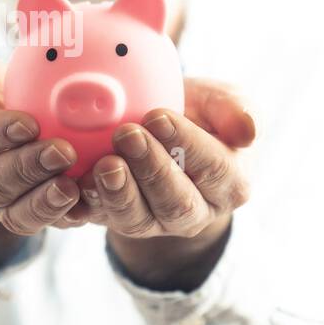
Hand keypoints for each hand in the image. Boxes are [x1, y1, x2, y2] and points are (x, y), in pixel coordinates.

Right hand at [0, 54, 84, 269]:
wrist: (2, 121)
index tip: (29, 123)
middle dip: (28, 169)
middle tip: (62, 151)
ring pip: (15, 213)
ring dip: (45, 201)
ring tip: (73, 185)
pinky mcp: (23, 215)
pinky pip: (42, 222)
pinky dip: (65, 216)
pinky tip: (87, 202)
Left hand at [71, 77, 255, 289]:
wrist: (157, 130)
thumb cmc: (196, 113)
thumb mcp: (221, 101)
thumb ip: (236, 109)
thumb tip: (248, 132)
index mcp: (230, 185)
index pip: (215, 169)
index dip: (187, 143)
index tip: (158, 115)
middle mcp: (195, 212)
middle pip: (176, 202)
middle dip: (150, 169)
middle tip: (126, 134)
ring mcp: (154, 222)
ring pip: (138, 220)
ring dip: (118, 193)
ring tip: (103, 163)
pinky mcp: (118, 221)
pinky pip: (101, 221)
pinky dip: (87, 205)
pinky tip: (76, 183)